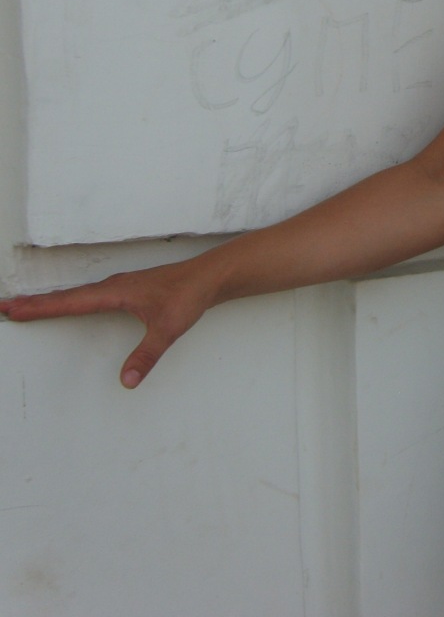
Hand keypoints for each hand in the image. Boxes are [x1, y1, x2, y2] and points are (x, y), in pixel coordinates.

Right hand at [0, 261, 214, 388]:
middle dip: (35, 303)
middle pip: (66, 296)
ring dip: (52, 300)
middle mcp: (113, 286)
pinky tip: (71, 302)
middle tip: (5, 307)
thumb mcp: (167, 328)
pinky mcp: (129, 289)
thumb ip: (147, 355)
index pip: (70, 302)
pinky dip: (72, 298)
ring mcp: (120, 286)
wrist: (209, 277)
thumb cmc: (189, 296)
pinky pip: (91, 294)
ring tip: (27, 306)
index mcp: (115, 292)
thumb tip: (127, 380)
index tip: (12, 308)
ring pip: (78, 294)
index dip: (40, 307)